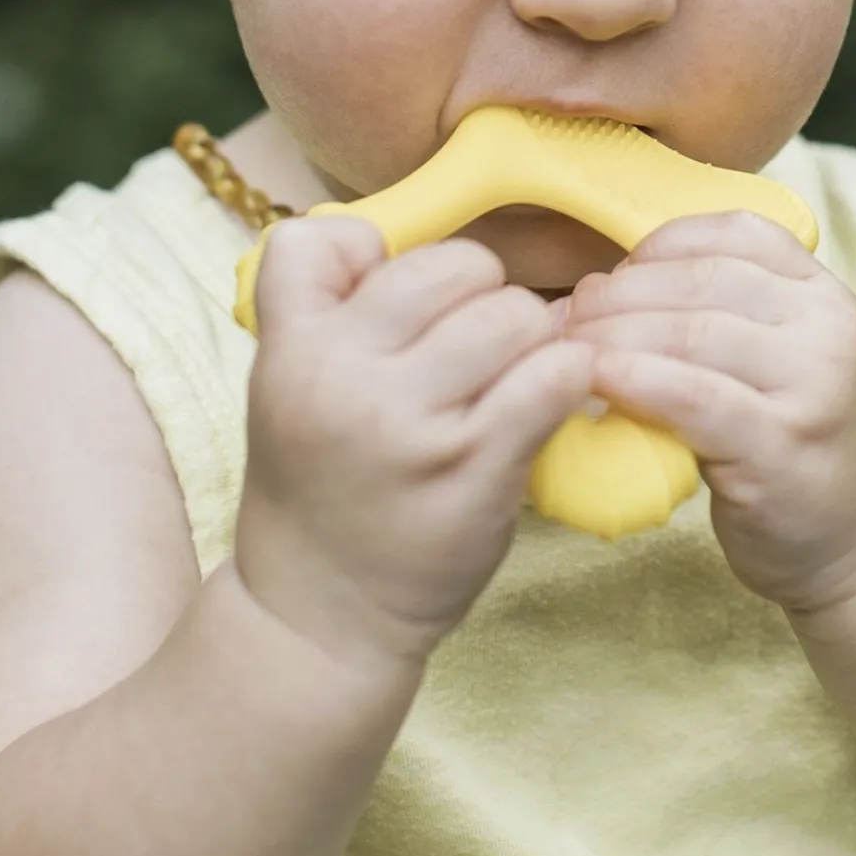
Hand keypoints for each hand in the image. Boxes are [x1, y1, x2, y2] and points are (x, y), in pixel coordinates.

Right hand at [234, 216, 595, 675]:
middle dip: (481, 295)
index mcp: (292, 349)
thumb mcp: (288, 385)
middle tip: (477, 345)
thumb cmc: (320, 485)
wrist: (318, 618)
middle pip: (454, 265)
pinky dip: (567, 376)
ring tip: (513, 376)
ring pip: (513, 314)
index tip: (399, 303)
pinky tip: (552, 397)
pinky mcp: (476, 470)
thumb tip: (391, 237)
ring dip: (531, 338)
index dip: (381, 256)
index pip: (328, 237)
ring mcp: (412, 425)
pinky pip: (552, 375)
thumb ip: (327, 306)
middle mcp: (344, 378)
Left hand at [564, 212, 855, 616]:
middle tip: (564, 319)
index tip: (606, 278)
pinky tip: (594, 381)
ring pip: (691, 332)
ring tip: (565, 352)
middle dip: (617, 294)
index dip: (654, 249)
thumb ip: (722, 312)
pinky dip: (635, 380)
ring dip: (611, 336)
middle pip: (701, 281)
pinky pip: (694, 396)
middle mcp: (829, 327)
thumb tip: (602, 286)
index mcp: (823, 291)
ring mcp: (815, 385)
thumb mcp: (778, 358)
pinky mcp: (784, 445)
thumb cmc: (791, 442)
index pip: (731, 235)